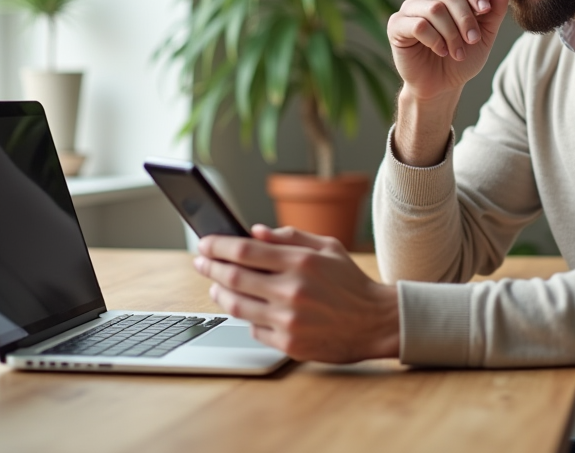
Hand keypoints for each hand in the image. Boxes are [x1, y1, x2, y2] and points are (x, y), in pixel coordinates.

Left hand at [194, 225, 399, 362]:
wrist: (374, 322)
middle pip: (233, 277)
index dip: (218, 245)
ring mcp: (288, 321)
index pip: (244, 250)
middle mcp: (291, 291)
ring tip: (216, 285)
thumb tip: (255, 231)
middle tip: (200, 262)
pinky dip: (246, 317)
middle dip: (210, 267)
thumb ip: (290, 236)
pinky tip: (246, 308)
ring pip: (236, 305)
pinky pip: (253, 329)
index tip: (204, 243)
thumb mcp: (328, 247)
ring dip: (219, 293)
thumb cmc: (350, 282)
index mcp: (301, 262)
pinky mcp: (288, 344)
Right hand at [387, 0, 514, 102]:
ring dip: (451, 33)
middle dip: (466, 19)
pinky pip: (418, 25)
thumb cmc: (462, 58)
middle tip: (473, 40)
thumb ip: (495, 10)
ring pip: (434, 9)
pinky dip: (435, 40)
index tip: (486, 11)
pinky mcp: (396, 26)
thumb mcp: (485, 34)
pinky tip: (441, 51)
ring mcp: (409, 9)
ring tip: (458, 52)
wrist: (442, 86)